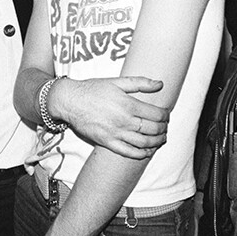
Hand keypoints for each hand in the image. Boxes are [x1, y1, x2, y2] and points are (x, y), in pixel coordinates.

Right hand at [51, 76, 168, 158]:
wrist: (70, 101)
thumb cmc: (92, 89)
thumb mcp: (116, 81)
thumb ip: (140, 83)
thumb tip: (160, 84)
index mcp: (128, 104)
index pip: (156, 114)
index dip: (165, 116)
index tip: (166, 115)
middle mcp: (124, 121)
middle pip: (153, 129)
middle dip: (163, 129)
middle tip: (165, 127)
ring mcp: (116, 133)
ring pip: (144, 143)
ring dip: (156, 142)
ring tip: (161, 139)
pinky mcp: (107, 142)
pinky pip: (128, 152)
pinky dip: (141, 154)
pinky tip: (147, 151)